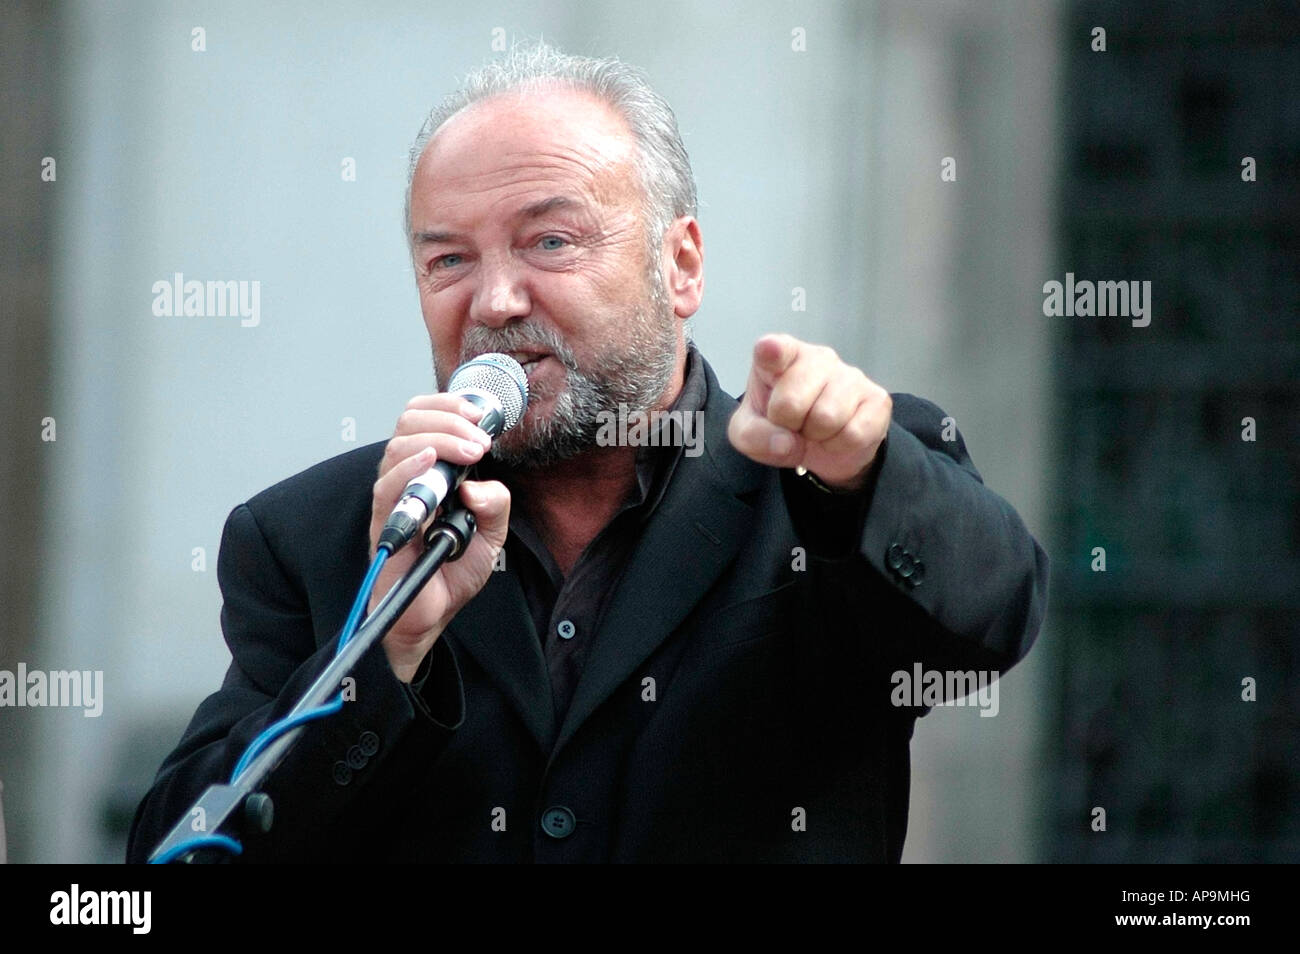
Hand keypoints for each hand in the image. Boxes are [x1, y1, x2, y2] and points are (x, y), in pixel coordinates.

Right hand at [368, 395, 509, 681]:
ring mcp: (393, 499)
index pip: (425, 418)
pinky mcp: (384, 524)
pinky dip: (409, 468)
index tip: (480, 414)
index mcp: (430, 470)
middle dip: (448, 419)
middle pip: (409, 423)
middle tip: (478, 438)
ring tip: (469, 451)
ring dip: (438, 439)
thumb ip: (496, 504)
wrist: (432, 615)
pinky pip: (387, 488)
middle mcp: (407, 477)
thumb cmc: (451, 571)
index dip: (448, 405)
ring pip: (398, 447)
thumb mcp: (491, 533)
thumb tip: (479, 484)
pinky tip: (431, 462)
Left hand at [727, 334, 890, 490]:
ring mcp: (851, 375)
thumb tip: (786, 441)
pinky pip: (853, 433)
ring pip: (826, 418)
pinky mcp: (877, 399)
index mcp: (782, 357)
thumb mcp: (750, 434)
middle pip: (791, 402)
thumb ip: (752, 436)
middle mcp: (818, 357)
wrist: (825, 446)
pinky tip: (838, 435)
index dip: (772, 351)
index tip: (770, 351)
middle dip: (788, 425)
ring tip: (815, 429)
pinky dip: (840, 445)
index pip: (775, 348)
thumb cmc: (782, 425)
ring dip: (816, 436)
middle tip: (793, 424)